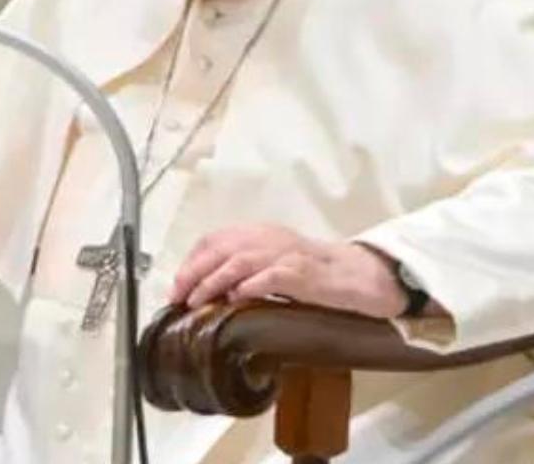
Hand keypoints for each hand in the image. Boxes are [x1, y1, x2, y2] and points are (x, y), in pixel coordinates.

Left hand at [170, 225, 407, 318]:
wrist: (357, 275)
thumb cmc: (312, 272)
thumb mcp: (272, 261)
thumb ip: (244, 267)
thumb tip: (206, 289)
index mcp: (259, 233)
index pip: (214, 239)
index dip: (191, 261)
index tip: (177, 285)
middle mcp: (269, 238)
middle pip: (221, 249)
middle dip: (194, 272)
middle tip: (179, 296)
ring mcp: (286, 254)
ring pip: (240, 261)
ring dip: (214, 281)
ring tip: (199, 301)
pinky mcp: (304, 273)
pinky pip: (272, 276)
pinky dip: (251, 286)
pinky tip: (237, 298)